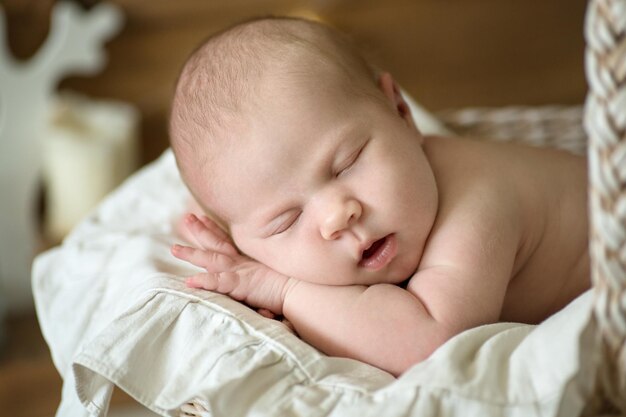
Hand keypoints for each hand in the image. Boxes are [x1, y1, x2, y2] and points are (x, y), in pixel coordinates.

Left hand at [171, 213, 293, 315]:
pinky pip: (219, 283)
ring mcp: (240, 272)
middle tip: (187, 218)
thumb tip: (266, 285)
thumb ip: (267, 276)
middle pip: (216, 243)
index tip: (201, 217)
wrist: (304, 290)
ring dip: (192, 253)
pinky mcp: (241, 285)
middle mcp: (242, 263)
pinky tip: (190, 281)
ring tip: (174, 248)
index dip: (213, 229)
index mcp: (248, 260)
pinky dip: (205, 281)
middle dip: (200, 230)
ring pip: (211, 259)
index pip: (227, 241)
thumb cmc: (295, 285)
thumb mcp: (276, 276)